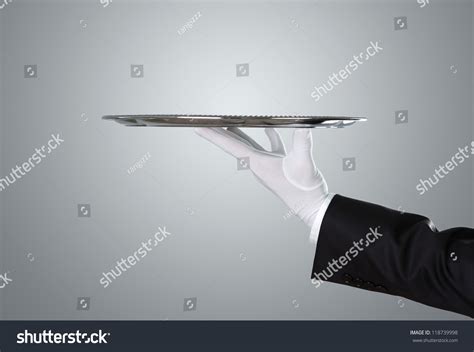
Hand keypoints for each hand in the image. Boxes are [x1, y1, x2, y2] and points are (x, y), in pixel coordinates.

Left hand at [195, 127, 328, 231]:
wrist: (312, 208)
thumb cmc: (304, 191)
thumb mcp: (303, 164)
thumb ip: (302, 142)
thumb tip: (304, 125)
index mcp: (258, 164)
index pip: (231, 145)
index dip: (214, 135)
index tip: (198, 128)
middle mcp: (258, 164)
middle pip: (234, 144)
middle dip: (219, 132)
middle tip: (205, 122)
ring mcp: (268, 165)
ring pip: (249, 144)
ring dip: (239, 132)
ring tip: (228, 122)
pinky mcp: (280, 165)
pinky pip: (270, 146)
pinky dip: (268, 136)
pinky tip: (268, 128)